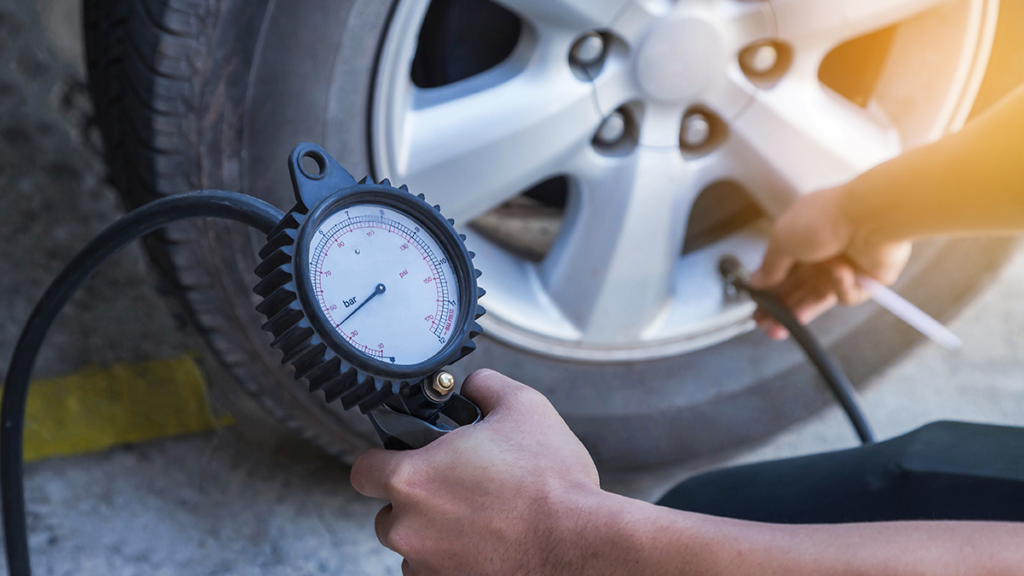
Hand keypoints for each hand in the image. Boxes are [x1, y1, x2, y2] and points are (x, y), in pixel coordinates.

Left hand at [350, 369, 603, 575]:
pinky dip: (453, 558)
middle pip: (387, 512)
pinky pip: (436, 571)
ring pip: (413, 545)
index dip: (383, 459)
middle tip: (456, 485)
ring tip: (480, 516)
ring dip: (434, 532)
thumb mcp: (523, 406)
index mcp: (412, 479)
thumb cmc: (551, 480)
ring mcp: (428, 566)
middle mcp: (409, 529)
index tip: (406, 457)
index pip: (362, 470)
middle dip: (415, 499)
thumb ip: (485, 386)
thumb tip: (473, 385)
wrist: (582, 545)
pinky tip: (488, 542)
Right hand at [751, 186, 911, 339]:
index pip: (780, 272)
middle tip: (766, 324)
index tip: (757, 306)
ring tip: (784, 325)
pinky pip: (845, 296)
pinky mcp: (865, 281)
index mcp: (799, 240)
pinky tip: (841, 273)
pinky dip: (841, 287)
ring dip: (801, 311)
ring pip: (818, 298)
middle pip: (797, 289)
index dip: (768, 291)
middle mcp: (820, 254)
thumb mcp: (782, 239)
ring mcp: (843, 268)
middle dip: (780, 308)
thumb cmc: (826, 218)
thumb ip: (769, 265)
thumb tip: (757, 280)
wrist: (871, 217)